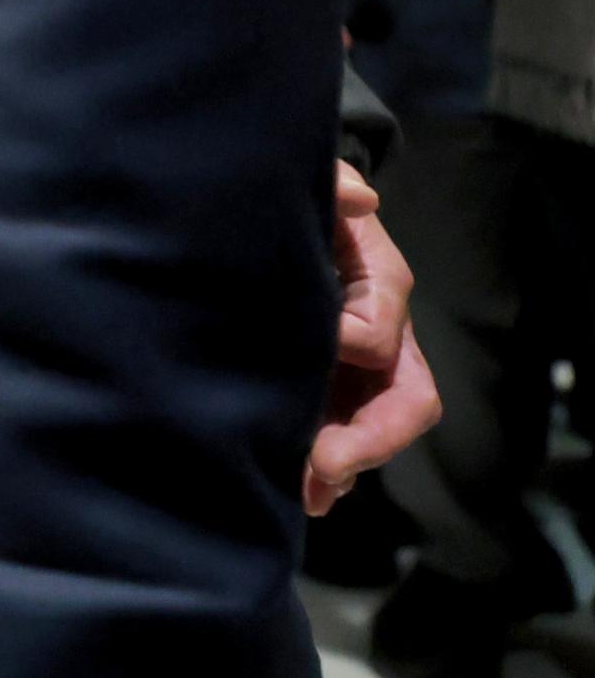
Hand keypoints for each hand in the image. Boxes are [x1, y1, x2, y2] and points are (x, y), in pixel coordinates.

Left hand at [309, 163, 439, 513]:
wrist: (273, 214)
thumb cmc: (303, 204)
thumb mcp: (316, 186)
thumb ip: (336, 184)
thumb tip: (361, 202)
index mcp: (382, 289)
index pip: (382, 335)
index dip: (351, 345)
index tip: (318, 345)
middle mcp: (382, 337)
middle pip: (404, 401)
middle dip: (371, 439)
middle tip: (324, 466)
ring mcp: (358, 370)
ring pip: (373, 429)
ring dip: (345, 464)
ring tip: (307, 492)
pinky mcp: (328, 388)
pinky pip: (342, 434)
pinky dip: (325, 465)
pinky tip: (298, 490)